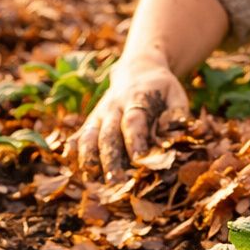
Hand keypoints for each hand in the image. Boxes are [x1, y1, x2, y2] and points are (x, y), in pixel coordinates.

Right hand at [73, 53, 189, 176]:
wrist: (137, 68)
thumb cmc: (162, 90)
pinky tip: (72, 168)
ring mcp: (99, 114)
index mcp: (137, 99)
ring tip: (91, 180)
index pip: (134, 121)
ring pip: (89, 136)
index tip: (140, 160)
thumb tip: (177, 133)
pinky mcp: (91, 120)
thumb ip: (178, 115)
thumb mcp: (176, 95)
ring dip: (89, 158)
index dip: (135, 140)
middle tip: (114, 182)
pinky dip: (74, 151)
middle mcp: (114, 107)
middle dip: (110, 158)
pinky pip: (79, 136)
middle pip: (108, 133)